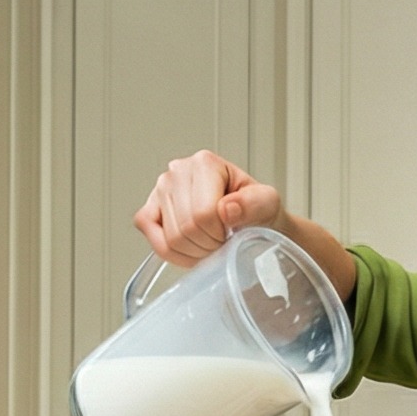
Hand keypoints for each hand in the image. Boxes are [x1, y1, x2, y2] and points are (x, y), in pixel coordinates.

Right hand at [134, 150, 281, 266]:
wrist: (252, 219)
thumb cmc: (257, 212)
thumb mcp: (268, 205)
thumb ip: (254, 205)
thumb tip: (227, 209)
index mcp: (205, 163)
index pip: (204, 214)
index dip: (220, 235)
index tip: (231, 233)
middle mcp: (178, 170)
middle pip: (186, 228)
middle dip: (207, 245)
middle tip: (221, 242)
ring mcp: (160, 188)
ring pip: (170, 238)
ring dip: (193, 252)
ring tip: (209, 243)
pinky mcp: (149, 207)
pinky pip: (148, 232)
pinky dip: (169, 251)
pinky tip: (189, 248)